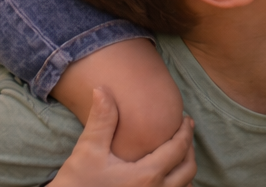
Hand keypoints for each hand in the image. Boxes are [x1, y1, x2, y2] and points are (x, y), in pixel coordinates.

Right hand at [48, 88, 195, 186]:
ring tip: (179, 154)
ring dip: (185, 169)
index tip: (187, 120)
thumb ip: (102, 120)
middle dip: (189, 149)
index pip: (178, 149)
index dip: (185, 132)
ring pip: (184, 186)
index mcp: (147, 175)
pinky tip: (165, 176)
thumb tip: (102, 88)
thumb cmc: (76, 184)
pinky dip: (177, 185)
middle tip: (185, 134)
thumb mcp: (87, 151)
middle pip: (188, 169)